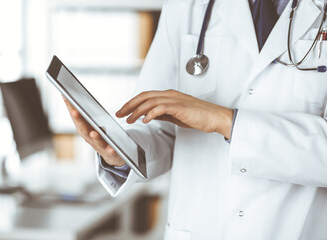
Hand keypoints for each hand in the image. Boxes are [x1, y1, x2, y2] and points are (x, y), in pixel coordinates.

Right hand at [63, 96, 125, 166]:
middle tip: (75, 111)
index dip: (71, 107)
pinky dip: (111, 150)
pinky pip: (111, 152)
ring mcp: (100, 147)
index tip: (66, 97)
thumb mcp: (92, 125)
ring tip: (94, 132)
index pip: (76, 117)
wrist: (112, 155)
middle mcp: (90, 139)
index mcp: (84, 130)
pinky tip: (112, 148)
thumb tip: (70, 96)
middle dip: (79, 120)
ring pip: (96, 142)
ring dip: (95, 137)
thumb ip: (84, 113)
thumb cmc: (100, 137)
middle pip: (83, 129)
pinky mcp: (110, 153)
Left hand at [116, 90, 232, 138]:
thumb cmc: (198, 116)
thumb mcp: (176, 115)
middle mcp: (170, 94)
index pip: (146, 96)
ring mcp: (174, 99)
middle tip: (119, 113)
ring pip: (150, 102)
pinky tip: (144, 120)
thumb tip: (149, 116)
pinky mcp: (179, 106)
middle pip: (144, 96)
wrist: (215, 117)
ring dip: (137, 111)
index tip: (124, 111)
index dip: (132, 103)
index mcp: (169, 95)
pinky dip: (150, 113)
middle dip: (129, 105)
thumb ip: (163, 113)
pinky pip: (161, 108)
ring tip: (129, 119)